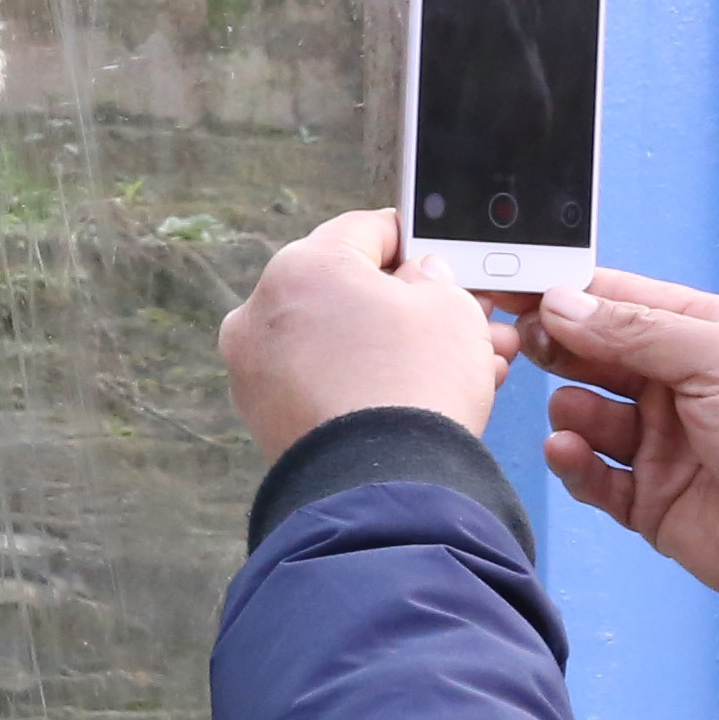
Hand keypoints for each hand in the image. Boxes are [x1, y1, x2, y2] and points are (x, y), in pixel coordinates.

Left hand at [220, 206, 517, 455]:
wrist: (382, 489)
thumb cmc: (415, 384)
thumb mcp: (450, 308)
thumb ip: (434, 279)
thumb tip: (416, 279)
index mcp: (302, 266)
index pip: (365, 230)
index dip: (412, 240)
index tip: (438, 256)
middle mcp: (262, 312)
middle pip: (350, 292)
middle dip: (413, 306)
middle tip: (463, 319)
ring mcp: (255, 370)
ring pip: (340, 343)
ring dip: (398, 349)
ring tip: (463, 367)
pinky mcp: (264, 419)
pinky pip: (324, 384)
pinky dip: (366, 384)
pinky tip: (419, 398)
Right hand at [519, 270, 718, 612]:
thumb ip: (636, 331)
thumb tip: (563, 303)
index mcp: (709, 337)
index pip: (626, 303)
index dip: (572, 296)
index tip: (520, 290)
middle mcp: (683, 388)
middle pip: (599, 356)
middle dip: (561, 349)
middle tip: (526, 345)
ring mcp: (666, 445)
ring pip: (589, 416)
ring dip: (573, 410)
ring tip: (577, 416)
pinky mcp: (652, 501)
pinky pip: (594, 477)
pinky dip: (574, 464)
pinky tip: (569, 452)